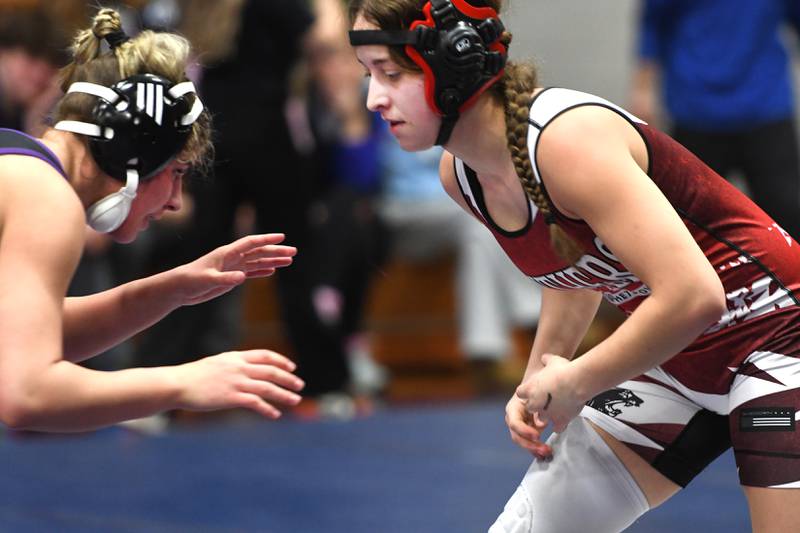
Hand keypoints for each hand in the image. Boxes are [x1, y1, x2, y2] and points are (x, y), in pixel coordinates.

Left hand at [171, 233, 296, 305]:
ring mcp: (233, 267)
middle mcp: (233, 257)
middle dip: (276, 251)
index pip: (251, 243)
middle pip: (259, 252)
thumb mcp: (208, 280)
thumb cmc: (191, 280)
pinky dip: (262, 271)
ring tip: (289, 261)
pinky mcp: (231, 277)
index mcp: (228, 253)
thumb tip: (242, 277)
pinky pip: (251, 272)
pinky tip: (272, 271)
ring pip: (257, 261)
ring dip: (273, 260)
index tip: (282, 237)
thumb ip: (225, 278)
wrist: (180, 288)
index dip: (267, 239)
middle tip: (293, 252)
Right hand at [174, 349, 304, 418]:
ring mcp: (236, 382)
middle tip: (300, 386)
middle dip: (288, 379)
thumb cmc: (193, 376)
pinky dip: (268, 409)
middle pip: (271, 371)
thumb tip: (244, 371)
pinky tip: (275, 414)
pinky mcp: (231, 397)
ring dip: (284, 395)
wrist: (177, 384)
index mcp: (235, 357)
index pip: (265, 355)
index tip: (292, 368)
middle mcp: (239, 367)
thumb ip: (232, 366)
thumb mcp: (216, 364)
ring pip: (267, 388)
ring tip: (296, 400)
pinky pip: (256, 403)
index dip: (281, 361)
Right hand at [505, 393, 551, 459]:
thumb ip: (538, 409)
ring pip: (523, 442)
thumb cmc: (537, 390)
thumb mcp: (537, 396)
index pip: (515, 423)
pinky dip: (537, 450)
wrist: (537, 389)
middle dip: (531, 445)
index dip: (525, 431)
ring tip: (547, 452)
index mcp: (513, 409)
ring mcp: (519, 427)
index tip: (537, 436)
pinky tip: (544, 455)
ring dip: (535, 449)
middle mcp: (513, 419)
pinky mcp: (526, 432)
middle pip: (517, 436)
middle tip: (544, 449)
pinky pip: (530, 443)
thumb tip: (540, 424)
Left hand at [515, 353, 585, 433]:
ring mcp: (546, 413)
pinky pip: (557, 428)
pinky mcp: (560, 420)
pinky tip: (564, 420)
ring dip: (546, 416)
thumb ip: (546, 360)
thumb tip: (545, 357)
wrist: (576, 381)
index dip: (527, 392)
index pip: (521, 393)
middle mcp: (535, 403)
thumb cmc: (564, 370)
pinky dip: (560, 425)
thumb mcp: (552, 360)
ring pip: (540, 420)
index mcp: (530, 388)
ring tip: (555, 410)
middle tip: (545, 400)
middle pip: (529, 407)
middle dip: (536, 405)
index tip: (534, 389)